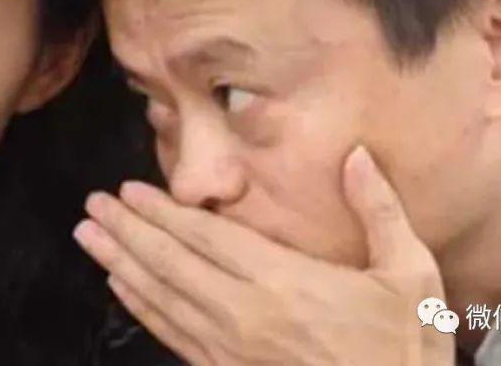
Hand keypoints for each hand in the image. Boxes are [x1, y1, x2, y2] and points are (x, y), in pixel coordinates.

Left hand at [74, 145, 454, 365]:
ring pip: (161, 299)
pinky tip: (122, 288)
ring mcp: (232, 349)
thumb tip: (356, 154)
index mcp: (284, 281)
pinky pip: (173, 336)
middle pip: (170, 264)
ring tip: (90, 239)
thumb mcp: (411, 273)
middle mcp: (246, 313)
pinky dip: (141, 308)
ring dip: (121, 265)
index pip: (206, 237)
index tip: (128, 190)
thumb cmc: (404, 346)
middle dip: (126, 232)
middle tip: (92, 207)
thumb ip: (379, 210)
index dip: (162, 212)